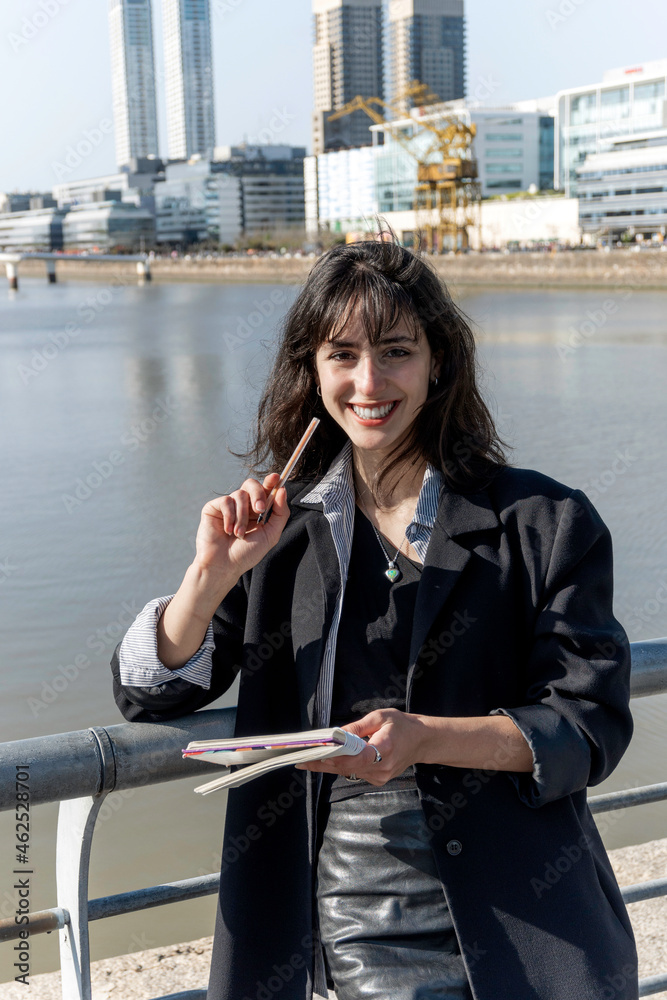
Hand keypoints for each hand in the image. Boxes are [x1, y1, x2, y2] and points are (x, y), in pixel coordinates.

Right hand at [193, 473, 289, 580]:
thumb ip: (280, 513)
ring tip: (239, 534)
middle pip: (252, 484)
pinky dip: (230, 517)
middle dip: (258, 494)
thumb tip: (283, 490)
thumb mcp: (271, 535)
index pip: (265, 490)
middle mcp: (243, 506)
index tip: (276, 477)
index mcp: (257, 511)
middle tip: (260, 509)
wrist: (224, 566)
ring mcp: (227, 507)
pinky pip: (226, 501)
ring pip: (240, 494)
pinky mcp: (213, 508)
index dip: (271, 481)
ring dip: (242, 517)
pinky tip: (227, 531)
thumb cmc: (247, 554)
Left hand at [295, 709, 426, 786]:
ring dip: (329, 764)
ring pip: (348, 771)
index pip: (355, 757)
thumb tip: (336, 734)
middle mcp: (381, 767)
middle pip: (346, 767)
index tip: (313, 754)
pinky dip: (341, 766)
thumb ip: (357, 727)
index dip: (333, 757)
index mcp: (384, 748)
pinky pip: (355, 772)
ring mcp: (380, 777)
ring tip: (308, 757)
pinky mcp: (378, 780)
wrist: (422, 742)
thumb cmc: (402, 725)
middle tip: (299, 758)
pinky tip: (328, 759)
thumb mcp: (380, 717)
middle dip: (322, 762)